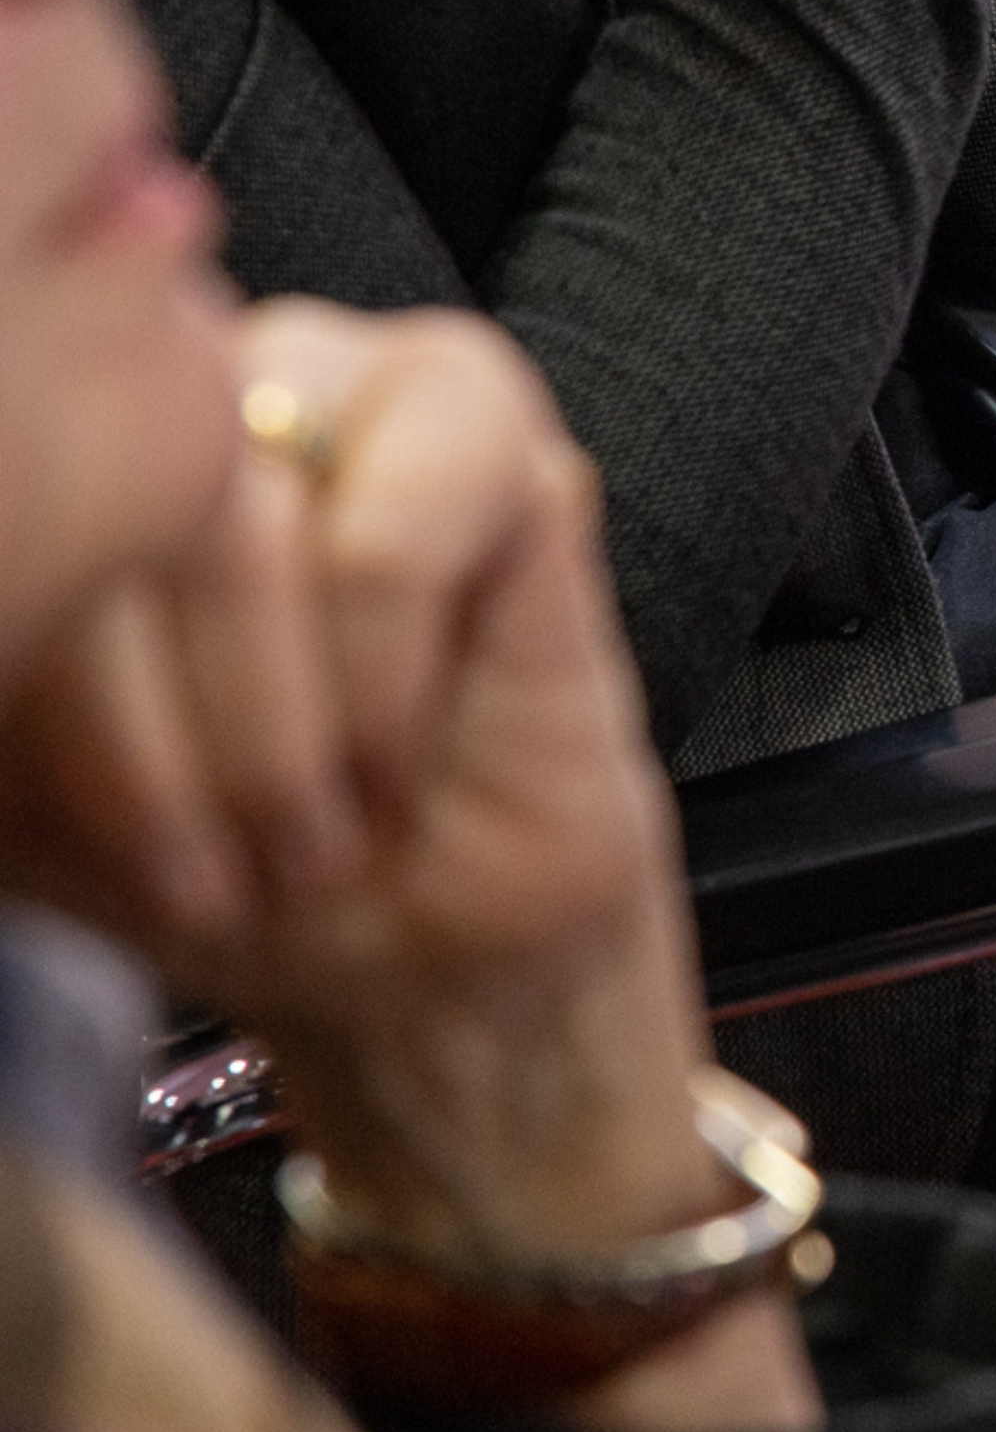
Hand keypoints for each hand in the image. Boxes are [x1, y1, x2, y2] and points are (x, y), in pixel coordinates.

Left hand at [0, 303, 818, 1431]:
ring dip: (269, 695)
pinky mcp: (509, 458)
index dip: (49, 650)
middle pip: (118, 458)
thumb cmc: (261, 914)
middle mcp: (216, 410)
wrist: (462, 1020)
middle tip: (222, 867)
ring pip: (248, 448)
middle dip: (148, 705)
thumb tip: (5, 558)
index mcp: (92, 487)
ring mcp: (365, 413)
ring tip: (313, 830)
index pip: (31, 473)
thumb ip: (21, 655)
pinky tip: (404, 758)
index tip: (107, 840)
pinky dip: (386, 635)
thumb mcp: (53, 806)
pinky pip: (421, 466)